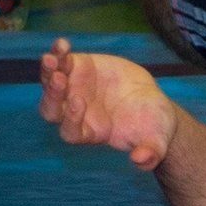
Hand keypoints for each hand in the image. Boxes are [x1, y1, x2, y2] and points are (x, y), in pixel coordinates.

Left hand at [38, 38, 177, 169]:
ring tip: (51, 58)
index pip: (70, 131)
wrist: (149, 101)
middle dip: (52, 95)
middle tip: (59, 79)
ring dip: (48, 72)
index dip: (71, 118)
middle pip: (52, 109)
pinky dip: (60, 54)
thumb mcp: (157, 139)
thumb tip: (142, 161)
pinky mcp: (77, 70)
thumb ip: (150, 153)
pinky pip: (62, 62)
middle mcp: (74, 113)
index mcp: (89, 133)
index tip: (79, 102)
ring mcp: (72, 90)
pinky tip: (62, 43)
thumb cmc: (152, 125)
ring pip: (51, 84)